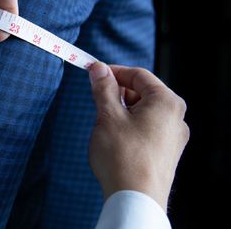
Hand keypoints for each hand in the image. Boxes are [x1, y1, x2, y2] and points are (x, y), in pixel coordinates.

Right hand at [88, 62, 188, 210]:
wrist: (135, 200)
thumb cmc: (122, 155)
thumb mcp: (108, 115)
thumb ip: (103, 88)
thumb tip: (99, 69)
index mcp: (166, 102)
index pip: (138, 75)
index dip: (114, 72)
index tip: (93, 73)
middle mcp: (176, 117)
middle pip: (143, 92)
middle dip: (117, 93)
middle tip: (95, 99)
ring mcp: (173, 137)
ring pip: (144, 112)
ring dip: (122, 110)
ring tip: (103, 123)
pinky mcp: (167, 153)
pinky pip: (147, 129)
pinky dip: (129, 126)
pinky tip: (114, 139)